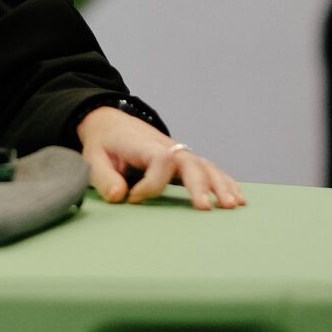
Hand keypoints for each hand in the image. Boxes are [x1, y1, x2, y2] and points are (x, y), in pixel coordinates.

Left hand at [76, 106, 244, 209]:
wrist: (110, 122)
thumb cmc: (104, 142)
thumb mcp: (93, 158)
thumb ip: (105, 177)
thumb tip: (120, 197)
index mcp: (145, 145)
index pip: (160, 162)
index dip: (150, 184)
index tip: (133, 198)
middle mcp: (167, 147)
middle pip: (190, 163)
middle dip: (199, 186)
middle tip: (204, 209)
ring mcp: (179, 153)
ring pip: (205, 166)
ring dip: (220, 185)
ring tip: (232, 206)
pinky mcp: (184, 161)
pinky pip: (209, 169)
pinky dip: (225, 182)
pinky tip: (237, 199)